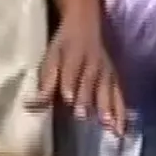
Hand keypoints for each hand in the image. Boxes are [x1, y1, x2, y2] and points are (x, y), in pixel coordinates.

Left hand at [32, 16, 126, 134]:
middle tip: (83, 116)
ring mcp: (106, 71)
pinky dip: (121, 112)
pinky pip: (119, 96)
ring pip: (107, 90)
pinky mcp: (115, 79)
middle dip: (86, 99)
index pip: (71, 70)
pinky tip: (121, 129)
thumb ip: (45, 81)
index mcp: (73, 55)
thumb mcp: (51, 57)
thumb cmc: (64, 46)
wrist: (86, 26)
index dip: (69, 84)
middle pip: (89, 82)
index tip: (68, 99)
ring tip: (108, 125)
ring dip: (107, 108)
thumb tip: (33, 103)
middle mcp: (92, 63)